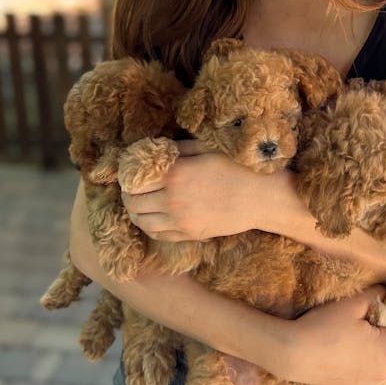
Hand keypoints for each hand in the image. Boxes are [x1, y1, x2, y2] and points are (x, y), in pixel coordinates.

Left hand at [120, 140, 266, 241]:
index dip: (127, 176)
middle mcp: (172, 200)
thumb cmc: (234, 168)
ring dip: (135, 213)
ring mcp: (179, 221)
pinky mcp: (188, 234)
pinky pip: (158, 235)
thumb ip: (176, 150)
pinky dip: (150, 227)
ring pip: (142, 222)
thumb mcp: (205, 149)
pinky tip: (153, 218)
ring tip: (139, 204)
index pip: (134, 179)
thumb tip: (154, 151)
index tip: (129, 173)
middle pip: (133, 203)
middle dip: (128, 195)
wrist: (258, 197)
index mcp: (174, 175)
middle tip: (132, 189)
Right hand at [284, 286, 385, 384]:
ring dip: (384, 346)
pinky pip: (374, 372)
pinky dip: (371, 360)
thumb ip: (376, 295)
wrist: (293, 356)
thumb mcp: (352, 304)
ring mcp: (372, 384)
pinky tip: (354, 349)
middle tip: (380, 313)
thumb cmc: (324, 327)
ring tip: (365, 331)